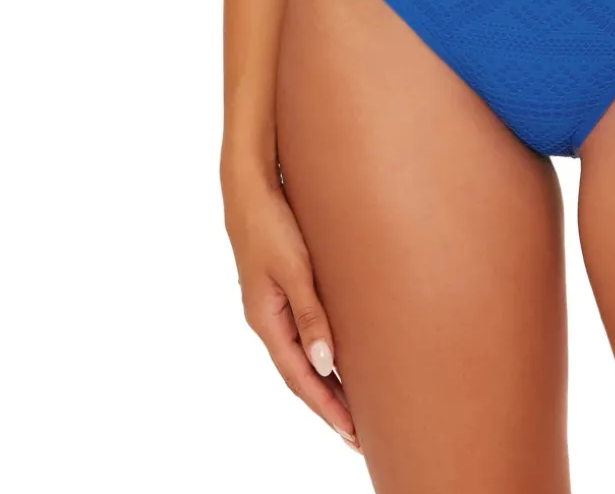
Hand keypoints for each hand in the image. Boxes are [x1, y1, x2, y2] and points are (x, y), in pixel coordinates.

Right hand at [221, 161, 360, 452]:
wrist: (249, 185)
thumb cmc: (272, 222)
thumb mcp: (295, 267)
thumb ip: (310, 314)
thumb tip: (324, 363)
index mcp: (266, 320)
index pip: (300, 378)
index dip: (326, 407)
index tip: (352, 433)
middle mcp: (267, 320)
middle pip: (299, 375)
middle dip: (328, 405)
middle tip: (358, 435)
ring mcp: (271, 306)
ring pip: (301, 356)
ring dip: (325, 383)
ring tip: (352, 407)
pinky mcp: (280, 289)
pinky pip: (301, 334)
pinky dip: (319, 354)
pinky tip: (336, 358)